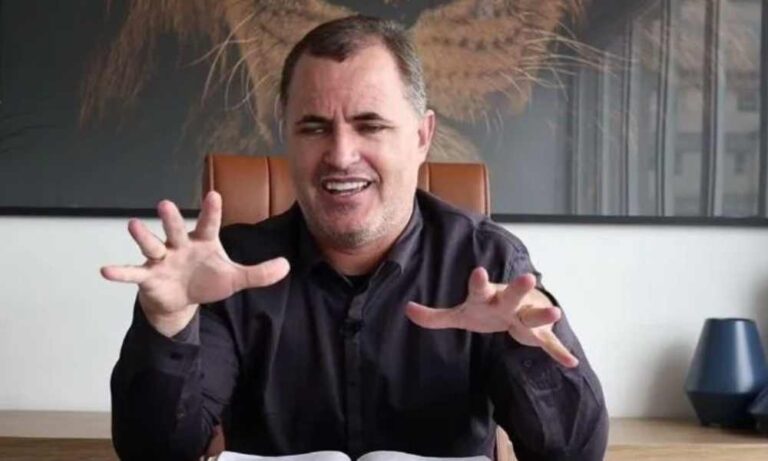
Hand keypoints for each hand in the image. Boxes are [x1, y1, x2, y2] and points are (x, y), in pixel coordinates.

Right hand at [100, 191, 289, 336]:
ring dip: (143, 237)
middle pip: (176, 229)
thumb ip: (259, 273)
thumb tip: (287, 266)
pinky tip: (105, 271)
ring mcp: (162, 260)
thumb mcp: (235, 279)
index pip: (209, 224)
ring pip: (152, 245)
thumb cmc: (207, 280)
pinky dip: (120, 272)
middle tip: (165, 204)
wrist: (181, 299)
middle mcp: (180, 246)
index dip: (212, 211)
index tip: (214, 194)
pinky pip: (133, 274)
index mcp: (203, 242)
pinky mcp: (148, 277)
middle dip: (171, 219)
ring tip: (132, 225)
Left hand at [405, 267, 577, 367]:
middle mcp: (509, 303)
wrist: (518, 308)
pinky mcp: (538, 334)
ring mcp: (525, 317)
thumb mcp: (460, 314)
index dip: (478, 282)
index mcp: (487, 298)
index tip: (478, 272)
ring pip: (535, 315)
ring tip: (556, 312)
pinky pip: (549, 343)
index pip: (479, 289)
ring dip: (544, 314)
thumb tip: (407, 310)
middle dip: (518, 288)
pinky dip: (559, 352)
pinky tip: (571, 361)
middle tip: (528, 277)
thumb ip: (435, 316)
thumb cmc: (486, 310)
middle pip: (512, 295)